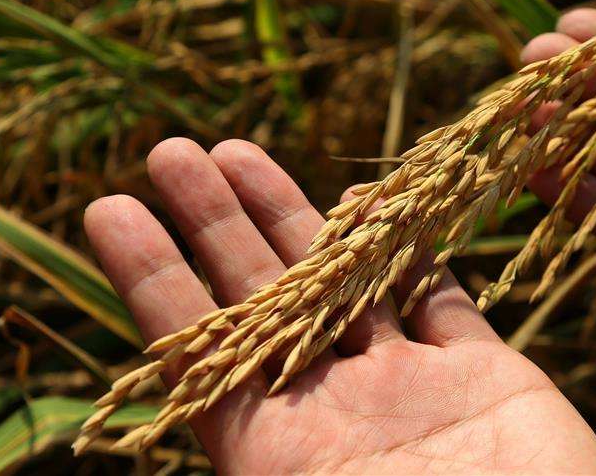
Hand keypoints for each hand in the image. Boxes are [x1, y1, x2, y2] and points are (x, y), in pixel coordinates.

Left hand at [84, 139, 595, 473]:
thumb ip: (263, 471)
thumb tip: (151, 446)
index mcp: (282, 455)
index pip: (198, 354)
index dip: (153, 280)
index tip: (112, 210)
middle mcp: (338, 413)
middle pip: (262, 301)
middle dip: (215, 225)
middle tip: (171, 153)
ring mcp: (411, 388)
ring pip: (342, 285)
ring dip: (293, 219)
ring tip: (238, 152)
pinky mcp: (483, 377)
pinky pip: (439, 298)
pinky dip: (407, 248)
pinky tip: (369, 199)